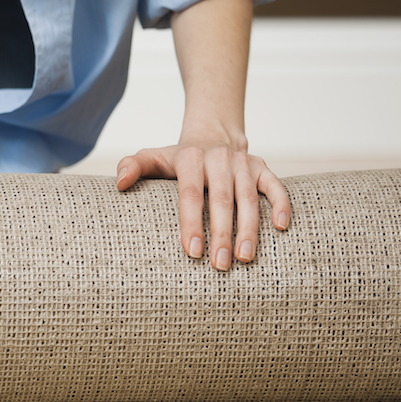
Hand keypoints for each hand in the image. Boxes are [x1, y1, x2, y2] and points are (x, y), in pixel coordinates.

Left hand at [115, 142, 290, 270]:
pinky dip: (282, 204)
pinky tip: (281, 228)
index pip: (190, 194)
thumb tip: (119, 183)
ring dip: (250, 229)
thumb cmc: (177, 159)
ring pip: (250, 198)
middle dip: (222, 234)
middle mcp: (220, 159)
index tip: (192, 252)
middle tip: (220, 265)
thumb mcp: (151, 158)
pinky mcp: (262, 168)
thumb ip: (131, 167)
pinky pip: (276, 186)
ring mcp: (243, 163)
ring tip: (244, 258)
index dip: (191, 223)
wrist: (212, 136)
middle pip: (222, 200)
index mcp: (191, 159)